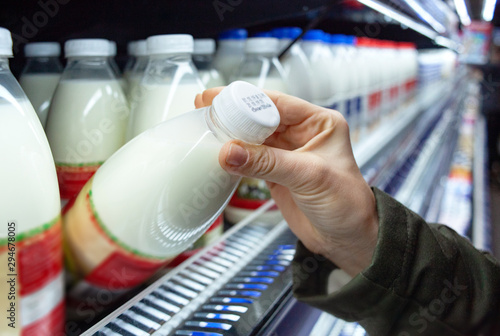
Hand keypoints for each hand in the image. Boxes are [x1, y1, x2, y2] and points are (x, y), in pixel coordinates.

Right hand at [195, 89, 378, 276]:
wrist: (346, 240)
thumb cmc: (347, 205)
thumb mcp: (309, 177)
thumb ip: (268, 163)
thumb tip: (229, 151)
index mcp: (319, 123)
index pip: (278, 103)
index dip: (247, 100)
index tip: (218, 99)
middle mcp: (302, 134)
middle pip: (261, 117)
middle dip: (234, 114)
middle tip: (204, 110)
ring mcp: (287, 153)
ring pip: (253, 137)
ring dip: (231, 135)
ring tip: (205, 129)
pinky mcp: (275, 172)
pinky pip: (250, 159)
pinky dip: (234, 157)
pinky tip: (218, 154)